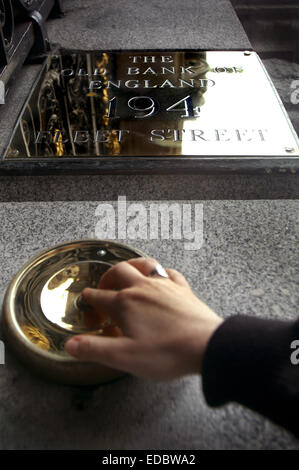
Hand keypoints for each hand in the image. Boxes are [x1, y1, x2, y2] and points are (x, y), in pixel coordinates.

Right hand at [65, 258, 222, 380]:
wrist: (206, 345)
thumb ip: (95, 349)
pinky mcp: (183, 290)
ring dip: (133, 265)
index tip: (86, 298)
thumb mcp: (124, 357)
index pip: (100, 296)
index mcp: (126, 303)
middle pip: (120, 272)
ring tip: (128, 270)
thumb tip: (71, 344)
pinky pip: (170, 273)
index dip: (90, 298)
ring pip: (145, 265)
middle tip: (104, 284)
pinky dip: (162, 273)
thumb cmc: (168, 352)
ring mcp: (165, 286)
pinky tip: (162, 276)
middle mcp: (144, 288)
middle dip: (108, 276)